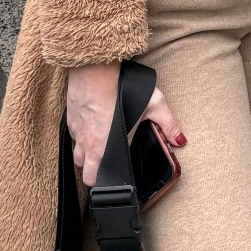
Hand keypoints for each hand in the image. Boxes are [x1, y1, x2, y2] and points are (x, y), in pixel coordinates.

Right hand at [65, 62, 184, 187]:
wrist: (94, 69)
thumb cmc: (122, 87)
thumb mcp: (153, 105)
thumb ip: (168, 125)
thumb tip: (180, 140)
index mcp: (104, 149)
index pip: (97, 177)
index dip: (105, 182)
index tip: (114, 178)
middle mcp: (86, 144)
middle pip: (83, 171)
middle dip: (93, 173)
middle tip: (106, 165)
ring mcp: (76, 131)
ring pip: (76, 155)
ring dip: (85, 155)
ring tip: (100, 147)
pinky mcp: (70, 119)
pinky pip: (73, 136)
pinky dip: (81, 136)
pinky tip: (92, 127)